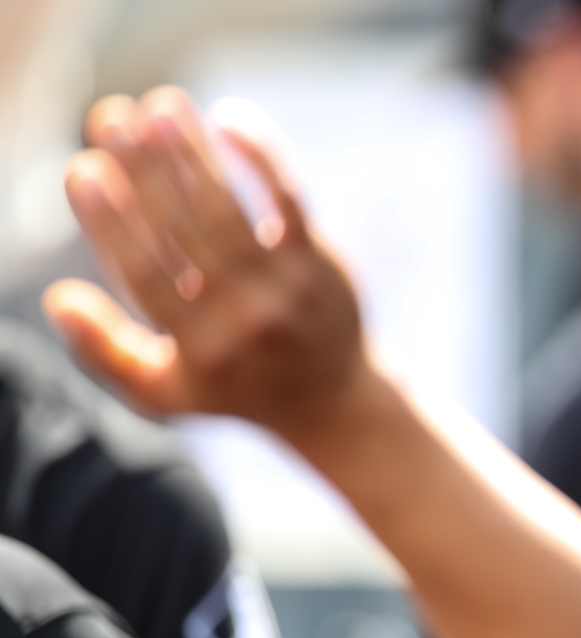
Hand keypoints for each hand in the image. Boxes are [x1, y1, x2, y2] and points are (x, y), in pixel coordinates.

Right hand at [44, 88, 372, 440]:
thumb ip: (105, 351)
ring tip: (160, 104)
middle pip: (186, 230)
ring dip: (192, 151)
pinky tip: (227, 120)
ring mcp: (286, 287)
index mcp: (198, 345)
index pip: (146, 274)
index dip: (111, 221)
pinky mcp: (320, 262)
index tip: (83, 170)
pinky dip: (262, 157)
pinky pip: (290, 199)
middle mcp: (244, 316)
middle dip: (145, 169)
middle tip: (110, 116)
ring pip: (231, 208)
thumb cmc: (234, 387)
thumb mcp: (164, 391)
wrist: (333, 402)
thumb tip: (57, 299)